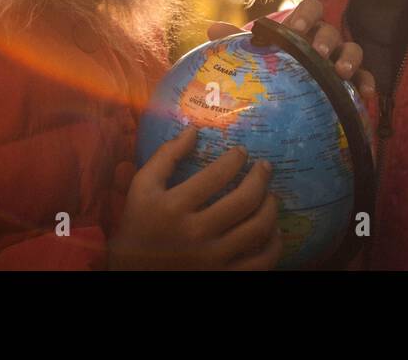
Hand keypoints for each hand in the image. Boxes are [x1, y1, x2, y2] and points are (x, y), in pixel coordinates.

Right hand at [108, 127, 283, 269]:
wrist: (133, 272)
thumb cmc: (138, 224)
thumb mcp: (142, 186)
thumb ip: (166, 155)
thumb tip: (194, 129)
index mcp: (175, 207)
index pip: (217, 175)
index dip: (236, 159)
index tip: (242, 152)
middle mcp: (196, 233)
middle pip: (244, 201)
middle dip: (261, 178)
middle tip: (265, 167)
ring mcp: (212, 259)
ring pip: (258, 230)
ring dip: (271, 207)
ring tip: (271, 195)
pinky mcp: (222, 277)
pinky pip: (260, 263)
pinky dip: (273, 245)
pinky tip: (272, 230)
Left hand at [207, 0, 375, 100]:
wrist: (291, 97)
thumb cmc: (274, 69)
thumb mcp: (257, 56)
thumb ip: (237, 43)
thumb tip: (213, 30)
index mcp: (304, 28)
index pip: (311, 8)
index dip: (304, 15)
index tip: (294, 29)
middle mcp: (325, 39)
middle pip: (332, 28)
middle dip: (326, 38)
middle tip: (318, 52)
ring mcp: (342, 59)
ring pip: (354, 50)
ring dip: (349, 58)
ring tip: (340, 72)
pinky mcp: (354, 81)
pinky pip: (366, 78)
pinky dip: (367, 84)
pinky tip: (365, 95)